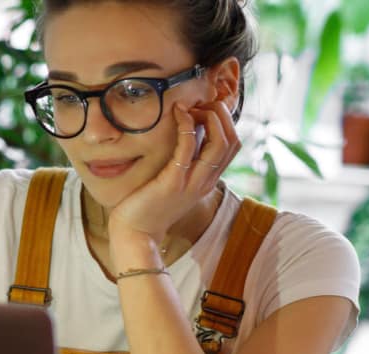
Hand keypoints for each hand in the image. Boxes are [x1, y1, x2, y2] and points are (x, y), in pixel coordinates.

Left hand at [107, 101, 240, 247]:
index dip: (225, 121)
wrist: (135, 233)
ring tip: (191, 106)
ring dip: (210, 117)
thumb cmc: (149, 205)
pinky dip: (187, 126)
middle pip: (232, 141)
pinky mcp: (173, 182)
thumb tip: (185, 135)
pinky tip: (178, 114)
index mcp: (207, 180)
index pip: (233, 145)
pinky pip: (188, 148)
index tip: (205, 109)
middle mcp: (205, 181)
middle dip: (222, 115)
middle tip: (200, 104)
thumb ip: (184, 163)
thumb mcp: (174, 182)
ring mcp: (192, 183)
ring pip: (220, 143)